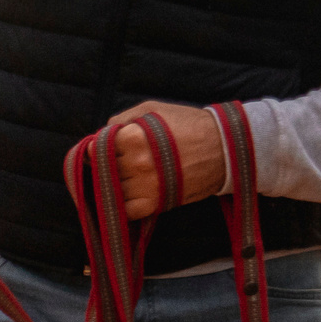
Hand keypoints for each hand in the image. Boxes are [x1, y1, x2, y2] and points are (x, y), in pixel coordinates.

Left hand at [103, 101, 228, 219]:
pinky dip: (126, 206)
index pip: (96, 150)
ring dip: (118, 186)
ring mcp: (145, 185)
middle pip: (105, 171)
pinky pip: (126, 211)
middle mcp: (136, 162)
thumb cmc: (188, 125)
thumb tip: (100, 134)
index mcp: (133, 137)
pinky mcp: (155, 203)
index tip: (107, 151)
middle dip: (110, 168)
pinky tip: (135, 195)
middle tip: (124, 164)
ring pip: (113, 191)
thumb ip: (122, 119)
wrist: (224, 148)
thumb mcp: (153, 110)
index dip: (100, 150)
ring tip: (134, 177)